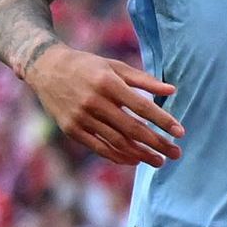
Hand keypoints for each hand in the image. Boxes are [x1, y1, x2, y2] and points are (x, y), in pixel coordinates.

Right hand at [29, 43, 181, 169]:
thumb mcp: (115, 66)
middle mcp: (94, 102)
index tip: (181, 133)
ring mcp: (81, 118)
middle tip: (176, 154)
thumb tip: (173, 90)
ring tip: (159, 161)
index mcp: (108, 83)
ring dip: (141, 154)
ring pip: (116, 142)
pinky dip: (118, 156)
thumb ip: (144, 80)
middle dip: (157, 144)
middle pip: (132, 129)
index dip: (163, 121)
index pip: (143, 107)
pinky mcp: (71, 129)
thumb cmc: (87, 65)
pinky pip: (98, 148)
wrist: (45, 68)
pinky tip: (134, 160)